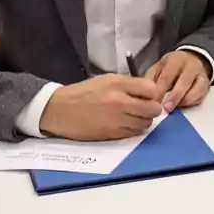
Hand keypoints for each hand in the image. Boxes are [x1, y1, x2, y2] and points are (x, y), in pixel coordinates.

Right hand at [39, 74, 162, 140]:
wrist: (60, 110)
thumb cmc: (83, 93)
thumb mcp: (106, 79)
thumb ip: (128, 84)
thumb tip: (148, 91)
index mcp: (118, 85)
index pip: (151, 89)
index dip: (153, 93)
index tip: (149, 96)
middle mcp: (120, 102)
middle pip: (152, 109)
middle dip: (152, 109)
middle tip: (146, 108)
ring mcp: (116, 120)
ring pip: (145, 123)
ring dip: (144, 120)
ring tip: (134, 116)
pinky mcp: (111, 134)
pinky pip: (132, 133)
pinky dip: (133, 129)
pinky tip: (125, 124)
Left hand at [145, 50, 211, 111]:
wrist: (191, 59)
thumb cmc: (171, 67)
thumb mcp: (159, 67)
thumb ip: (151, 79)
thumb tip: (145, 95)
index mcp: (176, 59)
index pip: (167, 76)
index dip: (160, 90)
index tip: (153, 102)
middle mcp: (191, 66)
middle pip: (184, 82)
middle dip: (173, 97)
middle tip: (164, 109)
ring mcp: (201, 75)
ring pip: (196, 89)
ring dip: (184, 101)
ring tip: (173, 109)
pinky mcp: (206, 85)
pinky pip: (201, 96)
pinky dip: (191, 102)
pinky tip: (182, 106)